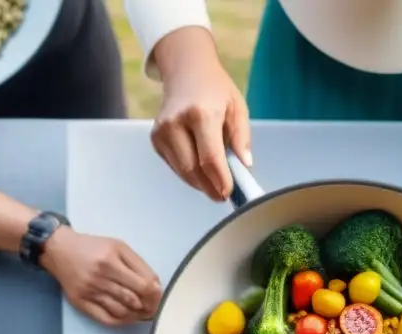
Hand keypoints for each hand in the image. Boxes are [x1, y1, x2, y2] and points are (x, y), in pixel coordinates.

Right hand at [41, 227, 161, 325]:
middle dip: (149, 307)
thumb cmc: (93, 247)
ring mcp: (89, 292)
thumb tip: (155, 287)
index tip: (158, 296)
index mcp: (111, 260)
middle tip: (153, 307)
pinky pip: (106, 319)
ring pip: (121, 312)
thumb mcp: (119, 247)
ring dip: (136, 315)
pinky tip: (127, 317)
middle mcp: (100, 277)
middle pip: (133, 300)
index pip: (143, 285)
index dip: (155, 295)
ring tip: (142, 312)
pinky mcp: (80, 302)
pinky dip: (121, 321)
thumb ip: (139, 265)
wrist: (59, 250)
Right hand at [151, 27, 251, 200]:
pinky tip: (200, 171)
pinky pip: (174, 166)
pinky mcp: (155, 139)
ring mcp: (162, 131)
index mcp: (200, 113)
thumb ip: (242, 138)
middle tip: (223, 195)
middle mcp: (176, 122)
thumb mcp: (237, 108)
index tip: (229, 192)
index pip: (209, 157)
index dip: (219, 180)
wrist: (186, 71)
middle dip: (210, 187)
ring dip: (200, 184)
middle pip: (192, 169)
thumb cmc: (215, 90)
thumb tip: (245, 165)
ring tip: (215, 185)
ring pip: (182, 171)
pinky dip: (189, 174)